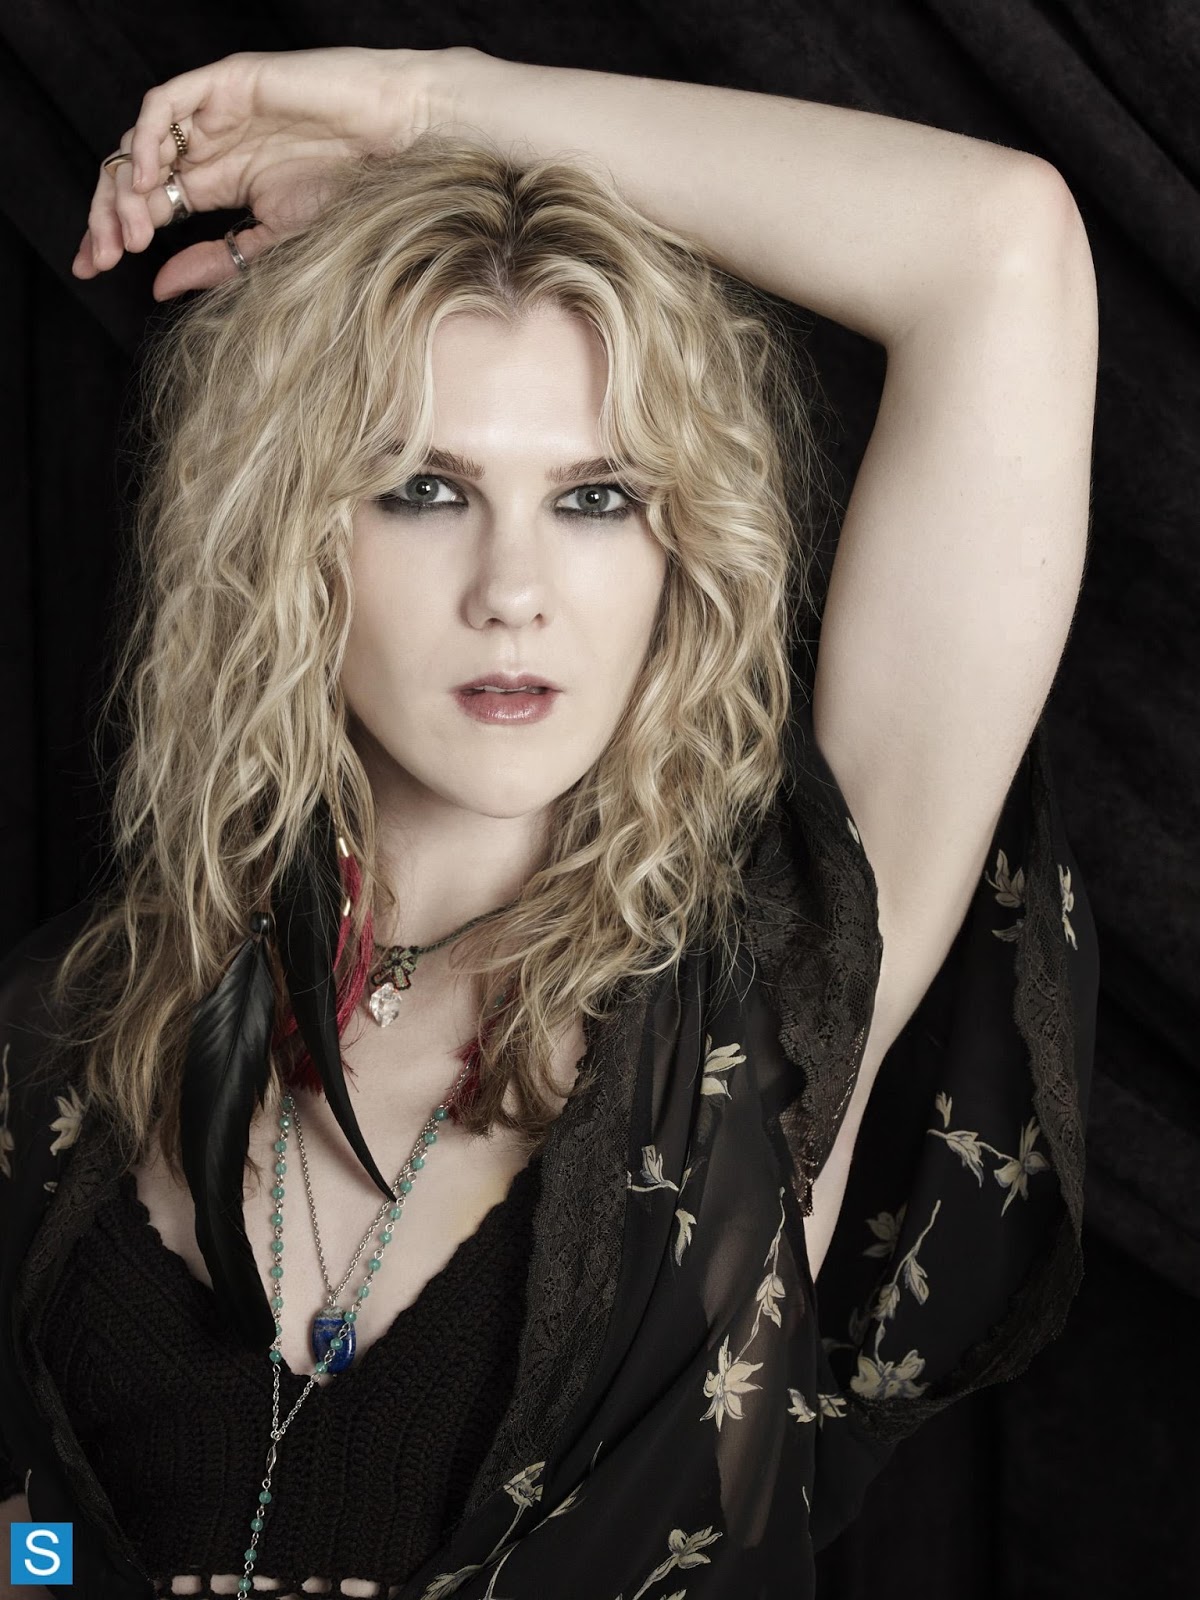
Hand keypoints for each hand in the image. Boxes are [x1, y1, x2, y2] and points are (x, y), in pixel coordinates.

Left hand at [72, 45, 441, 300]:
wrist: (397, 148)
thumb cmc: (352, 192)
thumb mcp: (275, 243)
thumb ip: (217, 261)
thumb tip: (158, 285)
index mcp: (218, 181)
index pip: (148, 203)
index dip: (112, 231)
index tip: (93, 268)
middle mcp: (209, 145)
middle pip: (133, 174)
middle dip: (107, 214)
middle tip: (102, 256)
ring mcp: (214, 113)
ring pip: (141, 140)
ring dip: (124, 186)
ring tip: (130, 231)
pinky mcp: (226, 83)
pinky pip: (166, 104)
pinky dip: (148, 138)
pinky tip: (150, 179)